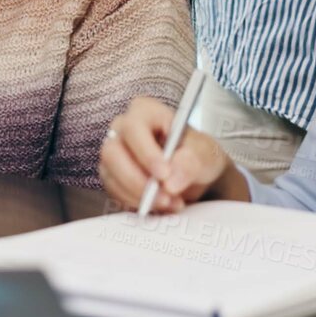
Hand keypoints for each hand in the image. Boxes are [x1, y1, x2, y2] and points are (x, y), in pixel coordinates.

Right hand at [97, 96, 247, 213]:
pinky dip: (137, 203)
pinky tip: (160, 205)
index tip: (164, 174)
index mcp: (145, 111)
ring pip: (111, 175)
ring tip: (169, 203)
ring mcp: (115, 153)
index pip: (134, 128)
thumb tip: (170, 182)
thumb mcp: (204, 154)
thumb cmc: (197, 154)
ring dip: (139, 195)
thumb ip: (190, 163)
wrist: (195, 174)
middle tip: (165, 196)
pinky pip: (115, 192)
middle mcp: (123, 129)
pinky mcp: (112, 176)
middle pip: (113, 153)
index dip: (146, 153)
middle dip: (138, 180)